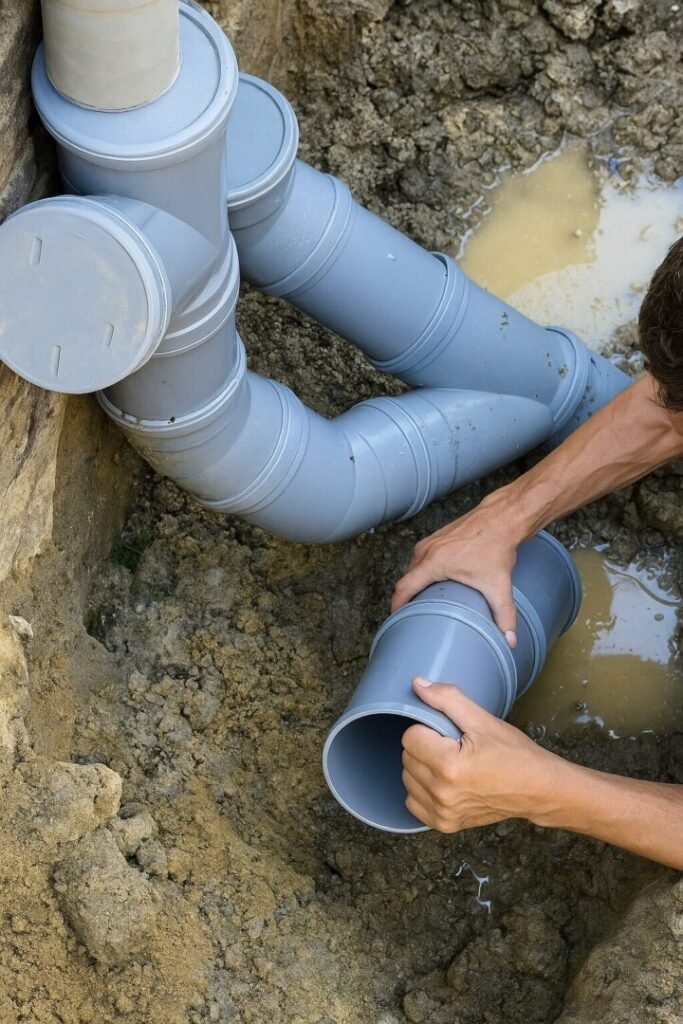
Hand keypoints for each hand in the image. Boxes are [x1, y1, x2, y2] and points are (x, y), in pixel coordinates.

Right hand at [391, 492, 522, 646]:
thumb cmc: (496, 546)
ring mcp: (430, 541)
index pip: (403, 588)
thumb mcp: (499, 585)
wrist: (502, 518)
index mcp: (433, 563)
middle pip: (407, 579)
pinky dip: (422, 570)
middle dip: (406, 597)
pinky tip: (433, 580)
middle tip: (413, 615)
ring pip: (413, 567)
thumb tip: (510, 641)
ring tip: (422, 600)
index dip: (397, 606)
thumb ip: (504, 615)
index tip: (398, 619)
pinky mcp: (437, 537)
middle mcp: (426, 551)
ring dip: (414, 583)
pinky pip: (421, 557)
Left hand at [401, 677, 567, 832]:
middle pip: (407, 757)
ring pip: (408, 779)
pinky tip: (444, 782)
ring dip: (422, 768)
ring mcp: (443, 812)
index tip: (448, 732)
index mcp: (448, 765)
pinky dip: (423, 791)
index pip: (409, 737)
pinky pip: (413, 802)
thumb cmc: (515, 754)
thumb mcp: (483, 720)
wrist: (538, 790)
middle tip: (453, 746)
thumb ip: (447, 699)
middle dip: (425, 746)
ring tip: (451, 764)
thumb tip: (416, 684)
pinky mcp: (445, 825)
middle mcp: (442, 793)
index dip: (427, 729)